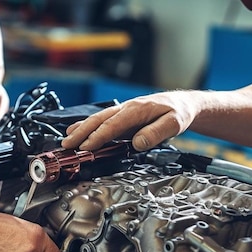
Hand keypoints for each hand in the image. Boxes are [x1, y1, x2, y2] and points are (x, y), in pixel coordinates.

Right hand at [62, 91, 198, 150]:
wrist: (184, 104)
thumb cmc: (179, 112)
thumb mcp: (174, 123)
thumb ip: (155, 133)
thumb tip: (138, 143)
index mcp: (137, 109)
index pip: (113, 124)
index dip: (98, 136)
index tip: (86, 147)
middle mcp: (127, 108)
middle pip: (99, 120)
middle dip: (82, 133)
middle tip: (68, 145)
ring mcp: (124, 112)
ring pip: (98, 119)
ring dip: (81, 129)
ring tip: (67, 139)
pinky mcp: (124, 117)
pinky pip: (103, 121)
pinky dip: (89, 127)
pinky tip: (79, 132)